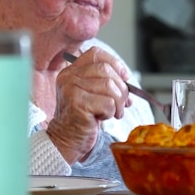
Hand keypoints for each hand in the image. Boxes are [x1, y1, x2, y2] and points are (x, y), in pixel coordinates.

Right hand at [45, 47, 130, 163]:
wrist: (66, 140)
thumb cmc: (81, 119)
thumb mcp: (91, 95)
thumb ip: (105, 83)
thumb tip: (127, 82)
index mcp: (71, 72)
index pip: (95, 54)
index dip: (114, 63)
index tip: (124, 77)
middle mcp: (69, 77)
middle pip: (106, 69)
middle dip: (121, 87)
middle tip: (122, 102)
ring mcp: (71, 90)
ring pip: (109, 86)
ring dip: (118, 102)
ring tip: (114, 113)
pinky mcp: (78, 104)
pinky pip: (108, 103)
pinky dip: (112, 112)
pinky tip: (103, 118)